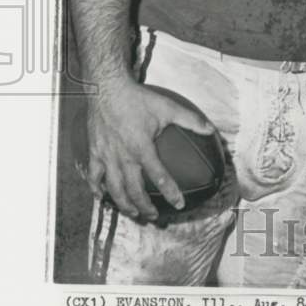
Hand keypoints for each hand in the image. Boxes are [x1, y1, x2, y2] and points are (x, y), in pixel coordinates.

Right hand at [85, 80, 214, 220]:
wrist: (107, 88)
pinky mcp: (94, 152)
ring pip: (114, 189)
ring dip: (124, 204)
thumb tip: (211, 129)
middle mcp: (123, 156)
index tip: (179, 204)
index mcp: (141, 147)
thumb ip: (190, 119)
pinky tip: (102, 198)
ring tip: (133, 213)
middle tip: (154, 217)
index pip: (159, 177)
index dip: (171, 192)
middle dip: (145, 207)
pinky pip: (94, 177)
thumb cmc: (138, 98)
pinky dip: (97, 190)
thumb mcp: (167, 107)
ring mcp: (106, 156)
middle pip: (134, 190)